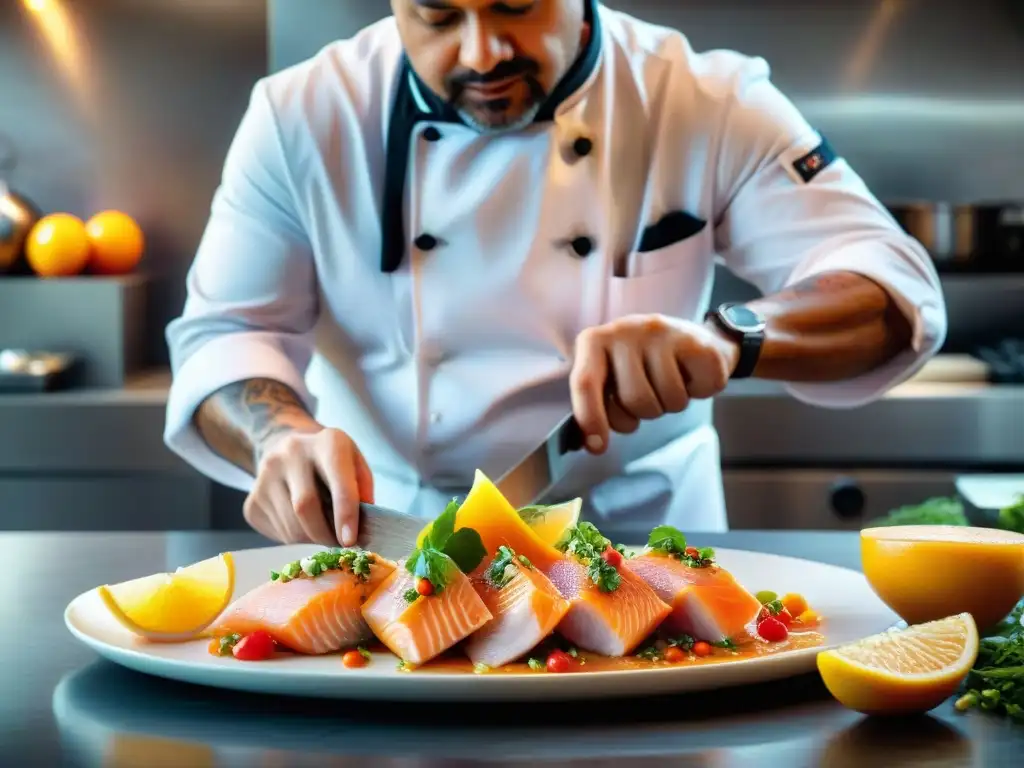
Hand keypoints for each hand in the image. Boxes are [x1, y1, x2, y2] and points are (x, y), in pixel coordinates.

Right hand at [243, 426, 374, 546]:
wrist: (288, 449)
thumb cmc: (331, 462)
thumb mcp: (355, 464)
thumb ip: (363, 491)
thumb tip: (359, 527)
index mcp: (326, 442)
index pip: (336, 481)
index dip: (345, 514)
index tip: (350, 540)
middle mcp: (291, 453)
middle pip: (305, 506)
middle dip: (326, 534)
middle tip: (339, 543)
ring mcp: (265, 475)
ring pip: (290, 525)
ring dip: (311, 539)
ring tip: (322, 531)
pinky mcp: (251, 500)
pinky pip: (276, 532)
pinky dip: (294, 538)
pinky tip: (301, 525)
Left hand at [569, 314, 738, 453]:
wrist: (687, 340)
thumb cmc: (640, 368)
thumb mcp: (609, 379)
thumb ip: (595, 406)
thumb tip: (591, 444)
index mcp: (594, 341)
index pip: (586, 382)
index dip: (591, 418)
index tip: (598, 447)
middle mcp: (625, 330)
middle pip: (634, 399)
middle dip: (644, 412)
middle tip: (649, 395)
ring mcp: (661, 333)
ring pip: (670, 398)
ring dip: (672, 404)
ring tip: (670, 382)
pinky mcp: (695, 341)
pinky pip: (701, 390)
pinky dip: (700, 392)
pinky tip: (691, 375)